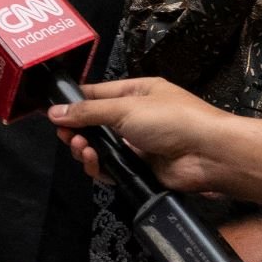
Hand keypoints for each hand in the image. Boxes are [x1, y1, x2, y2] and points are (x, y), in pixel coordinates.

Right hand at [48, 78, 226, 193]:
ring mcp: (138, 144)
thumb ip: (87, 112)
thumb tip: (55, 112)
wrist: (209, 155)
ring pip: (101, 148)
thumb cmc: (173, 120)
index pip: (97, 94)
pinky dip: (99, 167)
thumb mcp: (125, 108)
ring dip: (86, 149)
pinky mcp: (140, 168)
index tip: (52, 112)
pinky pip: (112, 168)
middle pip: (95, 124)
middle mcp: (136, 117)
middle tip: (66, 136)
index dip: (74, 102)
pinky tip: (94, 163)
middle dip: (78, 130)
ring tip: (83, 149)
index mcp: (137, 93)